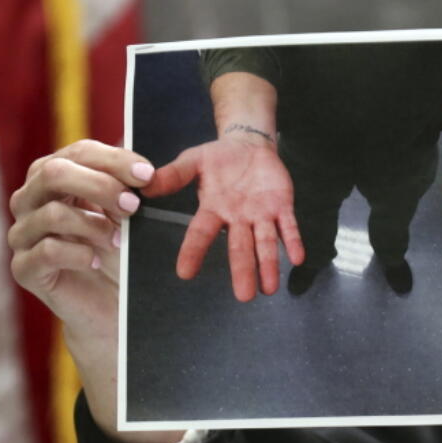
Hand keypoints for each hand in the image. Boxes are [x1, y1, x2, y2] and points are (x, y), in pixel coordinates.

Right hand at [8, 139, 180, 442]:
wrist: (111, 307)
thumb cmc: (120, 253)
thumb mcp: (127, 214)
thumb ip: (128, 188)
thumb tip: (145, 170)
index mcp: (55, 177)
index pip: (78, 153)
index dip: (114, 160)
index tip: (149, 175)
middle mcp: (31, 200)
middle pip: (54, 173)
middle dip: (100, 184)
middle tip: (135, 205)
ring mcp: (23, 234)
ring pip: (51, 212)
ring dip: (94, 223)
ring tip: (120, 239)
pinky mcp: (24, 268)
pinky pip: (47, 250)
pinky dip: (80, 253)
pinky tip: (99, 260)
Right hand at [143, 138, 304, 301]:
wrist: (249, 144)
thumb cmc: (219, 158)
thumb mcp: (193, 161)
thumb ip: (174, 175)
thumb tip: (144, 184)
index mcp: (214, 210)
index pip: (201, 234)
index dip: (193, 251)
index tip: (185, 273)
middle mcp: (238, 219)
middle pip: (240, 248)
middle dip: (242, 271)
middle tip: (244, 297)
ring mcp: (261, 214)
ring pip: (265, 243)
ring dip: (269, 265)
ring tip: (270, 289)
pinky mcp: (282, 206)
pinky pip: (288, 226)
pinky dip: (293, 241)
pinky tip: (297, 258)